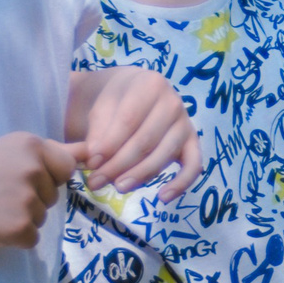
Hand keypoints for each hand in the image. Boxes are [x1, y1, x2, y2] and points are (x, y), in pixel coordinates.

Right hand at [0, 132, 80, 247]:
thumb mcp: (7, 150)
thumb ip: (50, 154)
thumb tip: (92, 155)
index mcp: (34, 146)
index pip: (66, 169)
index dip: (44, 178)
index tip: (16, 179)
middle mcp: (36, 170)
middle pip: (52, 197)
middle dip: (29, 199)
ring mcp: (28, 200)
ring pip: (40, 218)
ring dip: (19, 219)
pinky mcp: (18, 228)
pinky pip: (30, 239)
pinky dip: (12, 238)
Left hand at [76, 67, 200, 200]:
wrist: (127, 95)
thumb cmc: (111, 101)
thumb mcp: (99, 107)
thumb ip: (98, 131)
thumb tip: (96, 160)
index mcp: (150, 84)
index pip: (129, 120)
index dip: (109, 145)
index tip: (89, 162)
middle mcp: (173, 102)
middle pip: (146, 140)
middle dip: (118, 165)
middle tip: (95, 182)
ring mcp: (185, 123)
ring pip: (164, 154)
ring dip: (139, 175)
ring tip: (117, 187)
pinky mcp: (191, 143)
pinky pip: (193, 165)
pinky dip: (181, 183)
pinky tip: (163, 198)